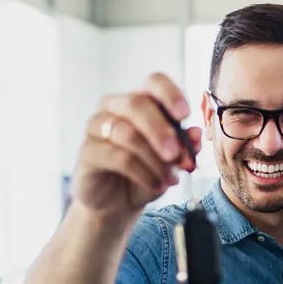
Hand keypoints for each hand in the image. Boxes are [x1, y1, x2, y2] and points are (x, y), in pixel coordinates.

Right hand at [73, 73, 202, 219]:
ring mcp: (96, 127)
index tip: (185, 115)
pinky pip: (118, 158)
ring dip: (156, 161)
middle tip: (177, 155)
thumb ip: (185, 146)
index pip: (154, 82)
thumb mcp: (171, 162)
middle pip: (136, 103)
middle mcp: (114, 107)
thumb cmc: (145, 173)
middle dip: (161, 130)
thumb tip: (196, 134)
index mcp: (139, 100)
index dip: (170, 94)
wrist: (117, 202)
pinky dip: (144, 174)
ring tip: (172, 180)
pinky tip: (157, 186)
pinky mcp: (86, 152)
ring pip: (128, 134)